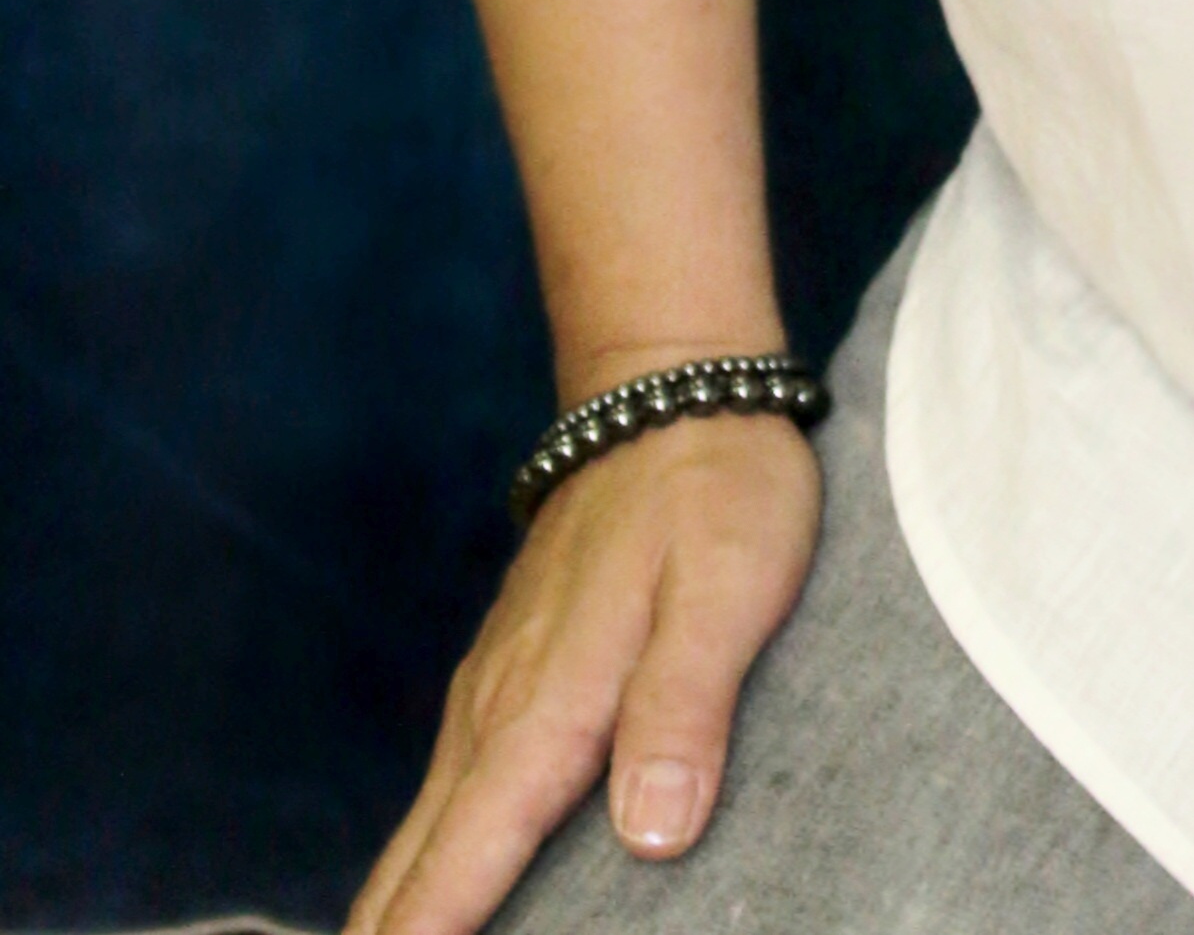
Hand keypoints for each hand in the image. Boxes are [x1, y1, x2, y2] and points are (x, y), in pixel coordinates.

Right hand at [347, 411, 820, 934]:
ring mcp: (492, 690)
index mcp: (551, 704)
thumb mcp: (730, 588)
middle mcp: (499, 709)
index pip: (474, 849)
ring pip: (420, 830)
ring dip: (389, 910)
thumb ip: (685, 708)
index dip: (429, 931)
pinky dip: (414, 862)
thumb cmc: (717, 490)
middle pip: (419, 857)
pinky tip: (409, 900)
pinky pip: (443, 794)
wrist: (671, 388)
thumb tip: (651, 839)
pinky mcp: (504, 677)